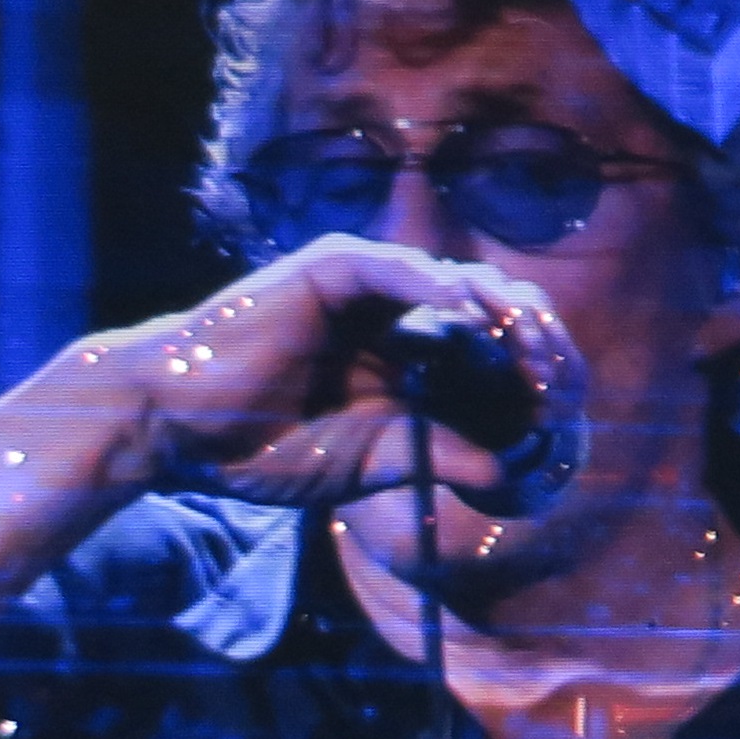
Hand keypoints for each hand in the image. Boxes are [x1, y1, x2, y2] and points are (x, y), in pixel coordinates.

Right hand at [96, 236, 584, 505]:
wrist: (179, 430)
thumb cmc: (261, 448)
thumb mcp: (373, 461)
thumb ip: (439, 454)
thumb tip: (514, 471)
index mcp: (405, 356)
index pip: (491, 352)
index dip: (530, 377)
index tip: (560, 412)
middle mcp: (393, 313)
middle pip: (491, 310)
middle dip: (531, 342)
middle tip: (557, 382)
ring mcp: (365, 286)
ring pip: (459, 283)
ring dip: (501, 315)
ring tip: (527, 353)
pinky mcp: (332, 268)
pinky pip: (398, 266)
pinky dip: (438, 286)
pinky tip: (468, 313)